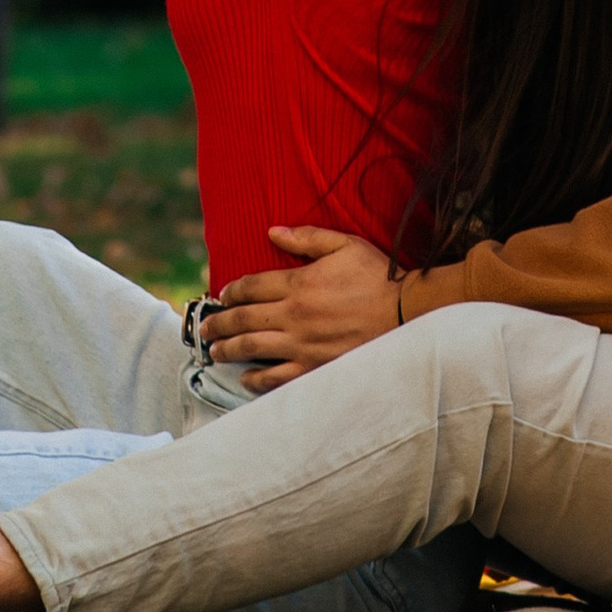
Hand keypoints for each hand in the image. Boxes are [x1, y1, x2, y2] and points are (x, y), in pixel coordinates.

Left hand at [202, 227, 401, 388]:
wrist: (406, 314)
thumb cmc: (376, 276)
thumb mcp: (344, 244)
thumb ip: (306, 238)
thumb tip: (272, 231)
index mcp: (299, 283)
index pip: (251, 287)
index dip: (232, 291)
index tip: (222, 295)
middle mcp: (294, 316)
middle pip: (243, 319)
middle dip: (219, 324)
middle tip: (205, 329)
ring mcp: (303, 345)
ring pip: (253, 348)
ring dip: (229, 350)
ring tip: (215, 352)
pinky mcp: (314, 368)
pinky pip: (276, 378)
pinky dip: (256, 380)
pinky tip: (246, 379)